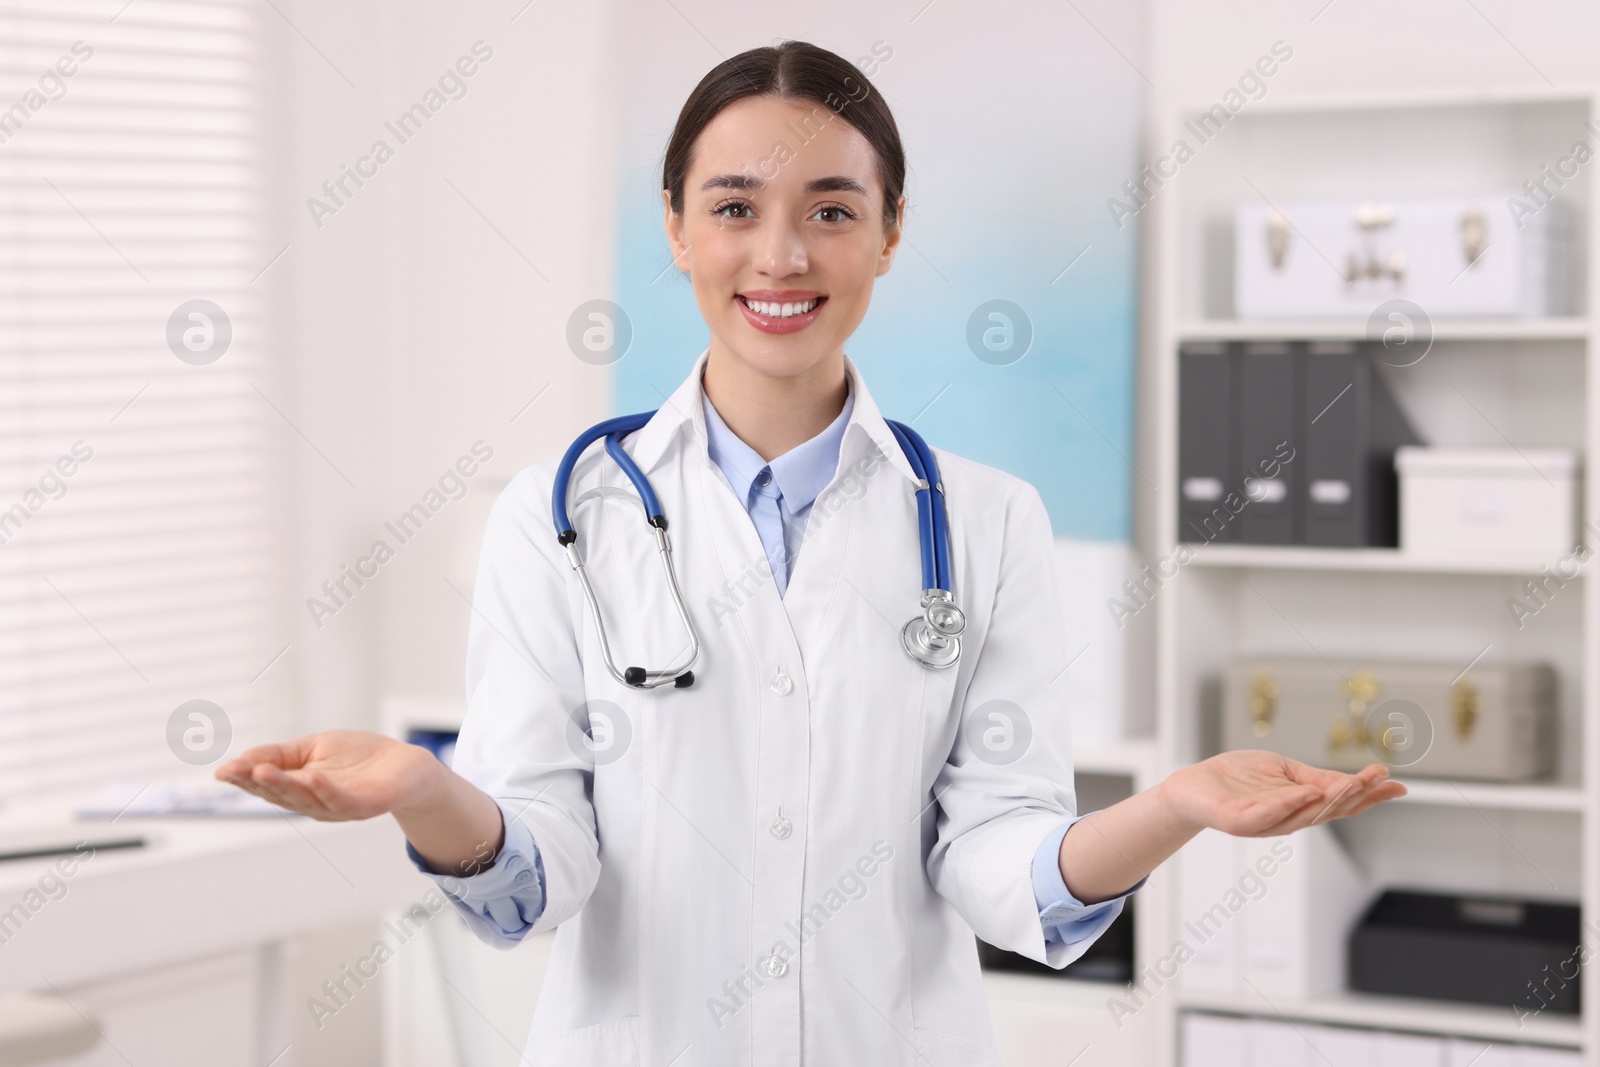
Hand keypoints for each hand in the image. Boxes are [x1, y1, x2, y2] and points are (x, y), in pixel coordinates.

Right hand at [214, 730, 443, 821]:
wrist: (407, 764)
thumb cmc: (359, 757)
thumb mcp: (314, 749)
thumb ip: (281, 755)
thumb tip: (242, 759)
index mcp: (299, 788)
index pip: (265, 785)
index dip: (243, 779)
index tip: (223, 772)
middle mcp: (314, 802)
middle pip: (280, 794)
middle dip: (256, 782)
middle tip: (237, 770)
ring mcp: (338, 806)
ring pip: (305, 799)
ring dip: (283, 785)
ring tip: (262, 770)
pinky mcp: (364, 804)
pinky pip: (342, 800)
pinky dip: (326, 790)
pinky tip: (313, 777)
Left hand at [1156, 750, 1406, 837]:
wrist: (1193, 787)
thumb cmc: (1238, 779)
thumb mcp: (1283, 771)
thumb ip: (1315, 778)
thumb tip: (1355, 779)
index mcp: (1301, 806)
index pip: (1341, 801)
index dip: (1369, 794)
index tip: (1397, 783)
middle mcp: (1288, 819)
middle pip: (1330, 811)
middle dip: (1358, 796)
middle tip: (1382, 780)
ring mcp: (1265, 823)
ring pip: (1304, 816)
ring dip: (1330, 799)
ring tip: (1353, 783)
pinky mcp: (1240, 822)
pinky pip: (1267, 815)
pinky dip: (1287, 805)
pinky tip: (1305, 793)